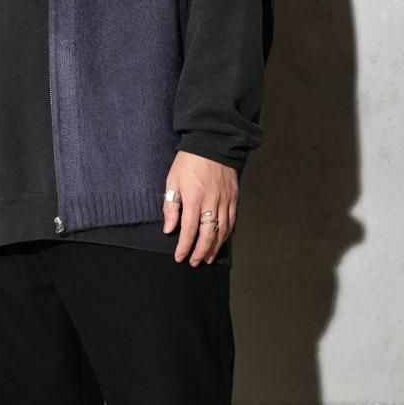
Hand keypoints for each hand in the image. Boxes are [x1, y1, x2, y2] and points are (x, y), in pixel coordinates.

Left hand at [162, 151, 236, 265]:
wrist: (212, 142)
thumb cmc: (188, 161)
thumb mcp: (172, 180)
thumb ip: (171, 207)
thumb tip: (169, 229)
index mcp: (194, 198)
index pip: (189, 230)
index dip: (184, 247)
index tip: (179, 257)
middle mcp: (212, 202)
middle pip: (209, 235)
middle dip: (201, 252)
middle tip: (194, 262)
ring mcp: (225, 200)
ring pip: (222, 231)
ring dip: (215, 247)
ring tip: (207, 258)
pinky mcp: (234, 197)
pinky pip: (231, 221)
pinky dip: (226, 234)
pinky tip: (220, 241)